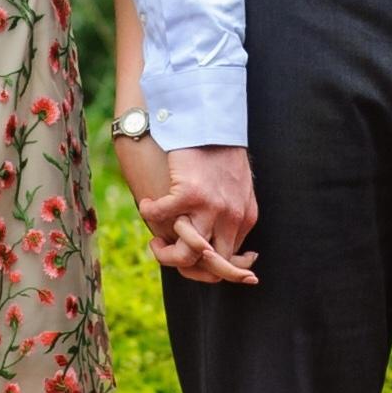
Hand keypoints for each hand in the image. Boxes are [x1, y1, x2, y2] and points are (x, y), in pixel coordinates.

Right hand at [136, 144, 258, 285]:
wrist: (214, 122)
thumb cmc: (222, 153)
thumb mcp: (238, 189)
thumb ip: (231, 214)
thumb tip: (215, 240)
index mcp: (245, 218)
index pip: (229, 262)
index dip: (208, 270)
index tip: (191, 263)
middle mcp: (231, 218)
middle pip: (211, 266)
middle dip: (184, 267)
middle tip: (166, 251)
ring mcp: (211, 208)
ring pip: (186, 254)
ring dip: (164, 252)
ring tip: (155, 239)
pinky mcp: (189, 193)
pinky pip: (162, 218)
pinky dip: (149, 213)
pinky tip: (146, 204)